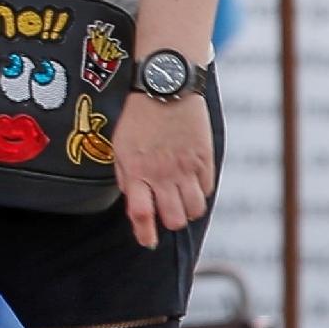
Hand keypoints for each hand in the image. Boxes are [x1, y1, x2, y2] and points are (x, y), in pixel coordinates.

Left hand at [113, 91, 214, 248]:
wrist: (165, 85)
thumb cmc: (138, 116)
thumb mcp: (121, 145)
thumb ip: (127, 176)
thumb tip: (134, 201)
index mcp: (137, 170)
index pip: (141, 213)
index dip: (145, 233)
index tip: (148, 241)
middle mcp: (162, 173)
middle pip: (174, 219)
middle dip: (169, 220)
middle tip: (166, 210)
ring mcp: (186, 168)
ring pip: (195, 210)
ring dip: (187, 209)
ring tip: (180, 196)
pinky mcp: (205, 159)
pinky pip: (207, 190)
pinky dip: (200, 191)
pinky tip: (191, 179)